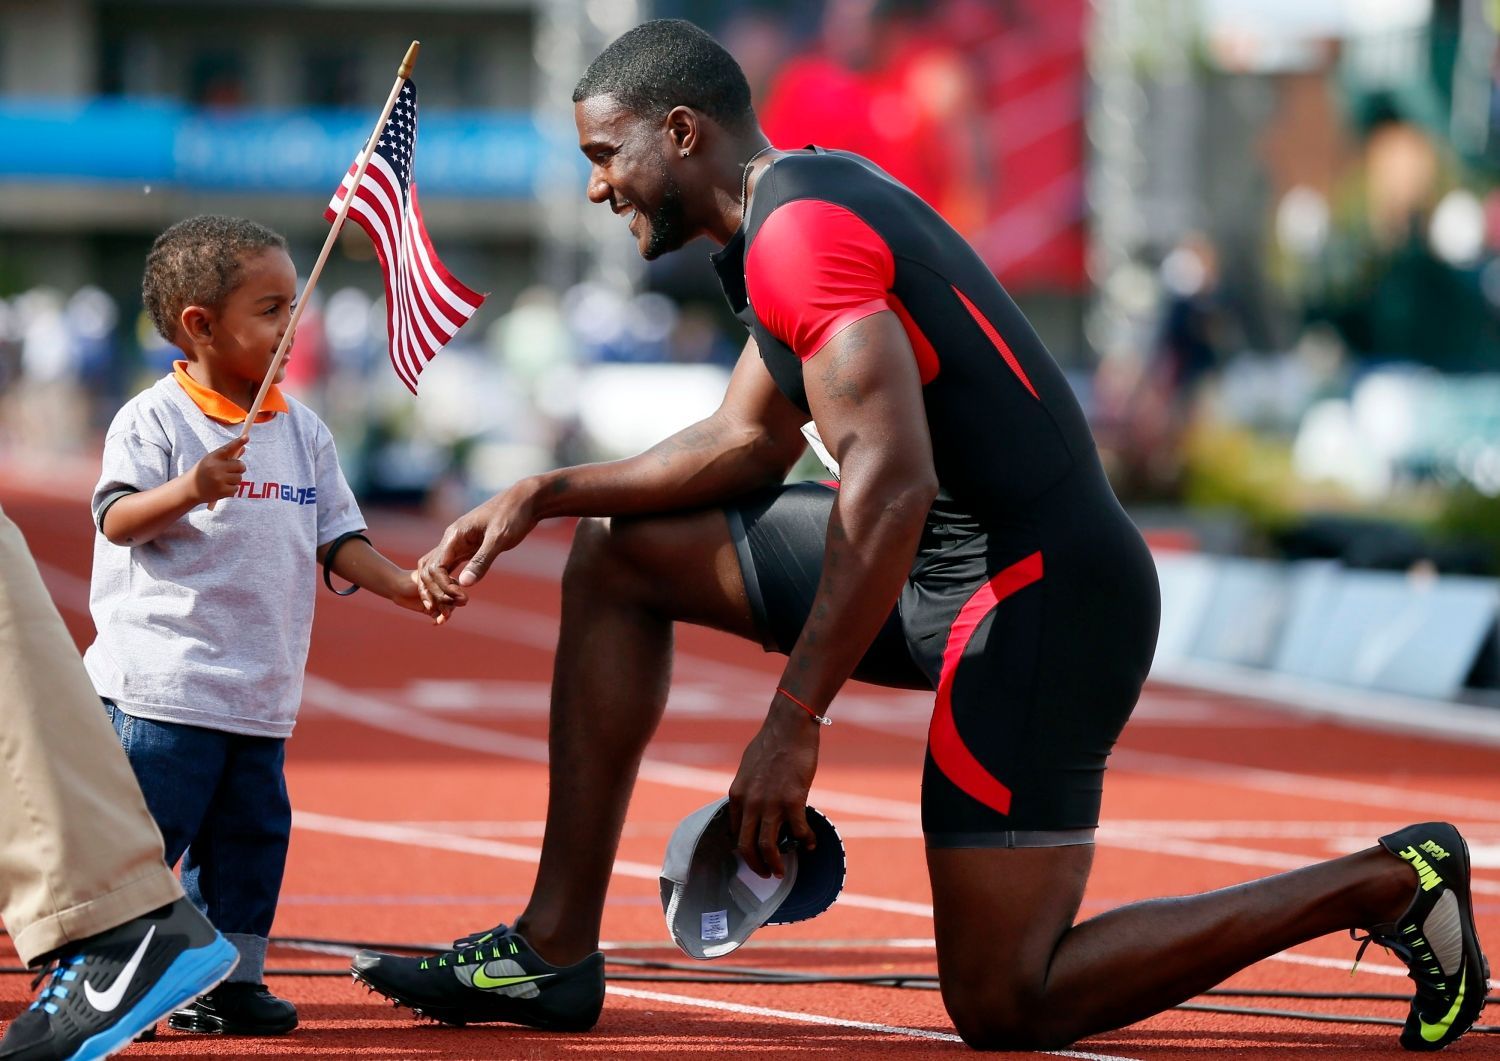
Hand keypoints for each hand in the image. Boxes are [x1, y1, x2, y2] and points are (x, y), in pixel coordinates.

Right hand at [191, 437, 247, 504]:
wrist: (190, 488)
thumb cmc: (203, 472)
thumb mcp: (212, 461)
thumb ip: (228, 456)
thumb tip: (243, 449)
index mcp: (212, 457)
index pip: (228, 448)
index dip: (238, 442)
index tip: (246, 437)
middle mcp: (215, 467)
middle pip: (240, 465)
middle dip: (239, 468)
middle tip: (231, 471)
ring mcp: (219, 480)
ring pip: (239, 478)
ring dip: (234, 480)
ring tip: (222, 480)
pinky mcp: (222, 491)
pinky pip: (236, 488)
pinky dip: (231, 489)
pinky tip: (221, 488)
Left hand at [394, 569, 458, 624]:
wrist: (396, 587)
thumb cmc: (410, 580)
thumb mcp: (426, 583)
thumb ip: (438, 590)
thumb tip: (449, 597)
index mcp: (444, 582)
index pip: (455, 592)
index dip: (454, 598)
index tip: (452, 603)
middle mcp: (442, 592)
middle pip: (451, 603)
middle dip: (449, 609)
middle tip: (445, 614)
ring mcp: (436, 601)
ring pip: (445, 611)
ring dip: (444, 616)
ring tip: (440, 621)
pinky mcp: (429, 610)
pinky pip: (437, 617)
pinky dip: (438, 621)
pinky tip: (435, 623)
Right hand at [416, 480, 539, 609]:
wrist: (526, 501)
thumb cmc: (513, 515)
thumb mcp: (500, 538)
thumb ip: (482, 560)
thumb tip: (464, 584)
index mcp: (454, 535)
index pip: (434, 567)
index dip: (442, 588)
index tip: (460, 600)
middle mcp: (451, 540)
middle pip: (429, 571)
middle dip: (435, 593)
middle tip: (449, 613)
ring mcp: (459, 545)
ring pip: (437, 572)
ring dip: (439, 592)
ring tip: (447, 613)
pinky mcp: (469, 549)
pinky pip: (451, 569)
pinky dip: (449, 585)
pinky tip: (456, 600)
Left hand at [728, 695, 821, 878]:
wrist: (788, 728)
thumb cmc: (771, 744)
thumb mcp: (748, 768)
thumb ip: (749, 789)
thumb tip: (754, 803)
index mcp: (737, 795)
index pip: (735, 832)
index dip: (744, 848)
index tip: (753, 855)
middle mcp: (750, 803)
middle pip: (747, 846)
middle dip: (755, 866)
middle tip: (765, 874)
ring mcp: (770, 804)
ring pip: (767, 847)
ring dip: (775, 864)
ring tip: (781, 872)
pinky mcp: (793, 801)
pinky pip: (798, 831)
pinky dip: (804, 841)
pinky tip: (810, 844)